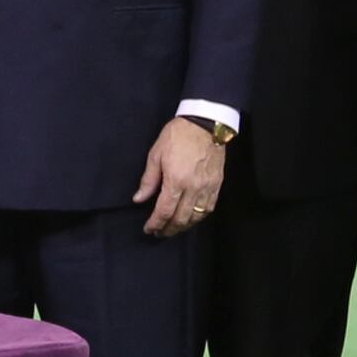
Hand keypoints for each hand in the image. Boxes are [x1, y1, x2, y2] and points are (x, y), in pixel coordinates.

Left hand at [136, 117, 225, 237]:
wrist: (205, 123)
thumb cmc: (177, 136)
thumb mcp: (156, 154)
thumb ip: (148, 180)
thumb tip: (139, 199)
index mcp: (176, 180)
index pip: (164, 211)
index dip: (155, 223)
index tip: (148, 229)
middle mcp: (193, 188)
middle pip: (181, 218)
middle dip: (168, 229)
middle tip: (159, 232)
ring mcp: (207, 187)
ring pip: (196, 216)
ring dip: (184, 226)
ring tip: (173, 228)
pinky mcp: (217, 184)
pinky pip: (209, 208)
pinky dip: (199, 217)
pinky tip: (191, 218)